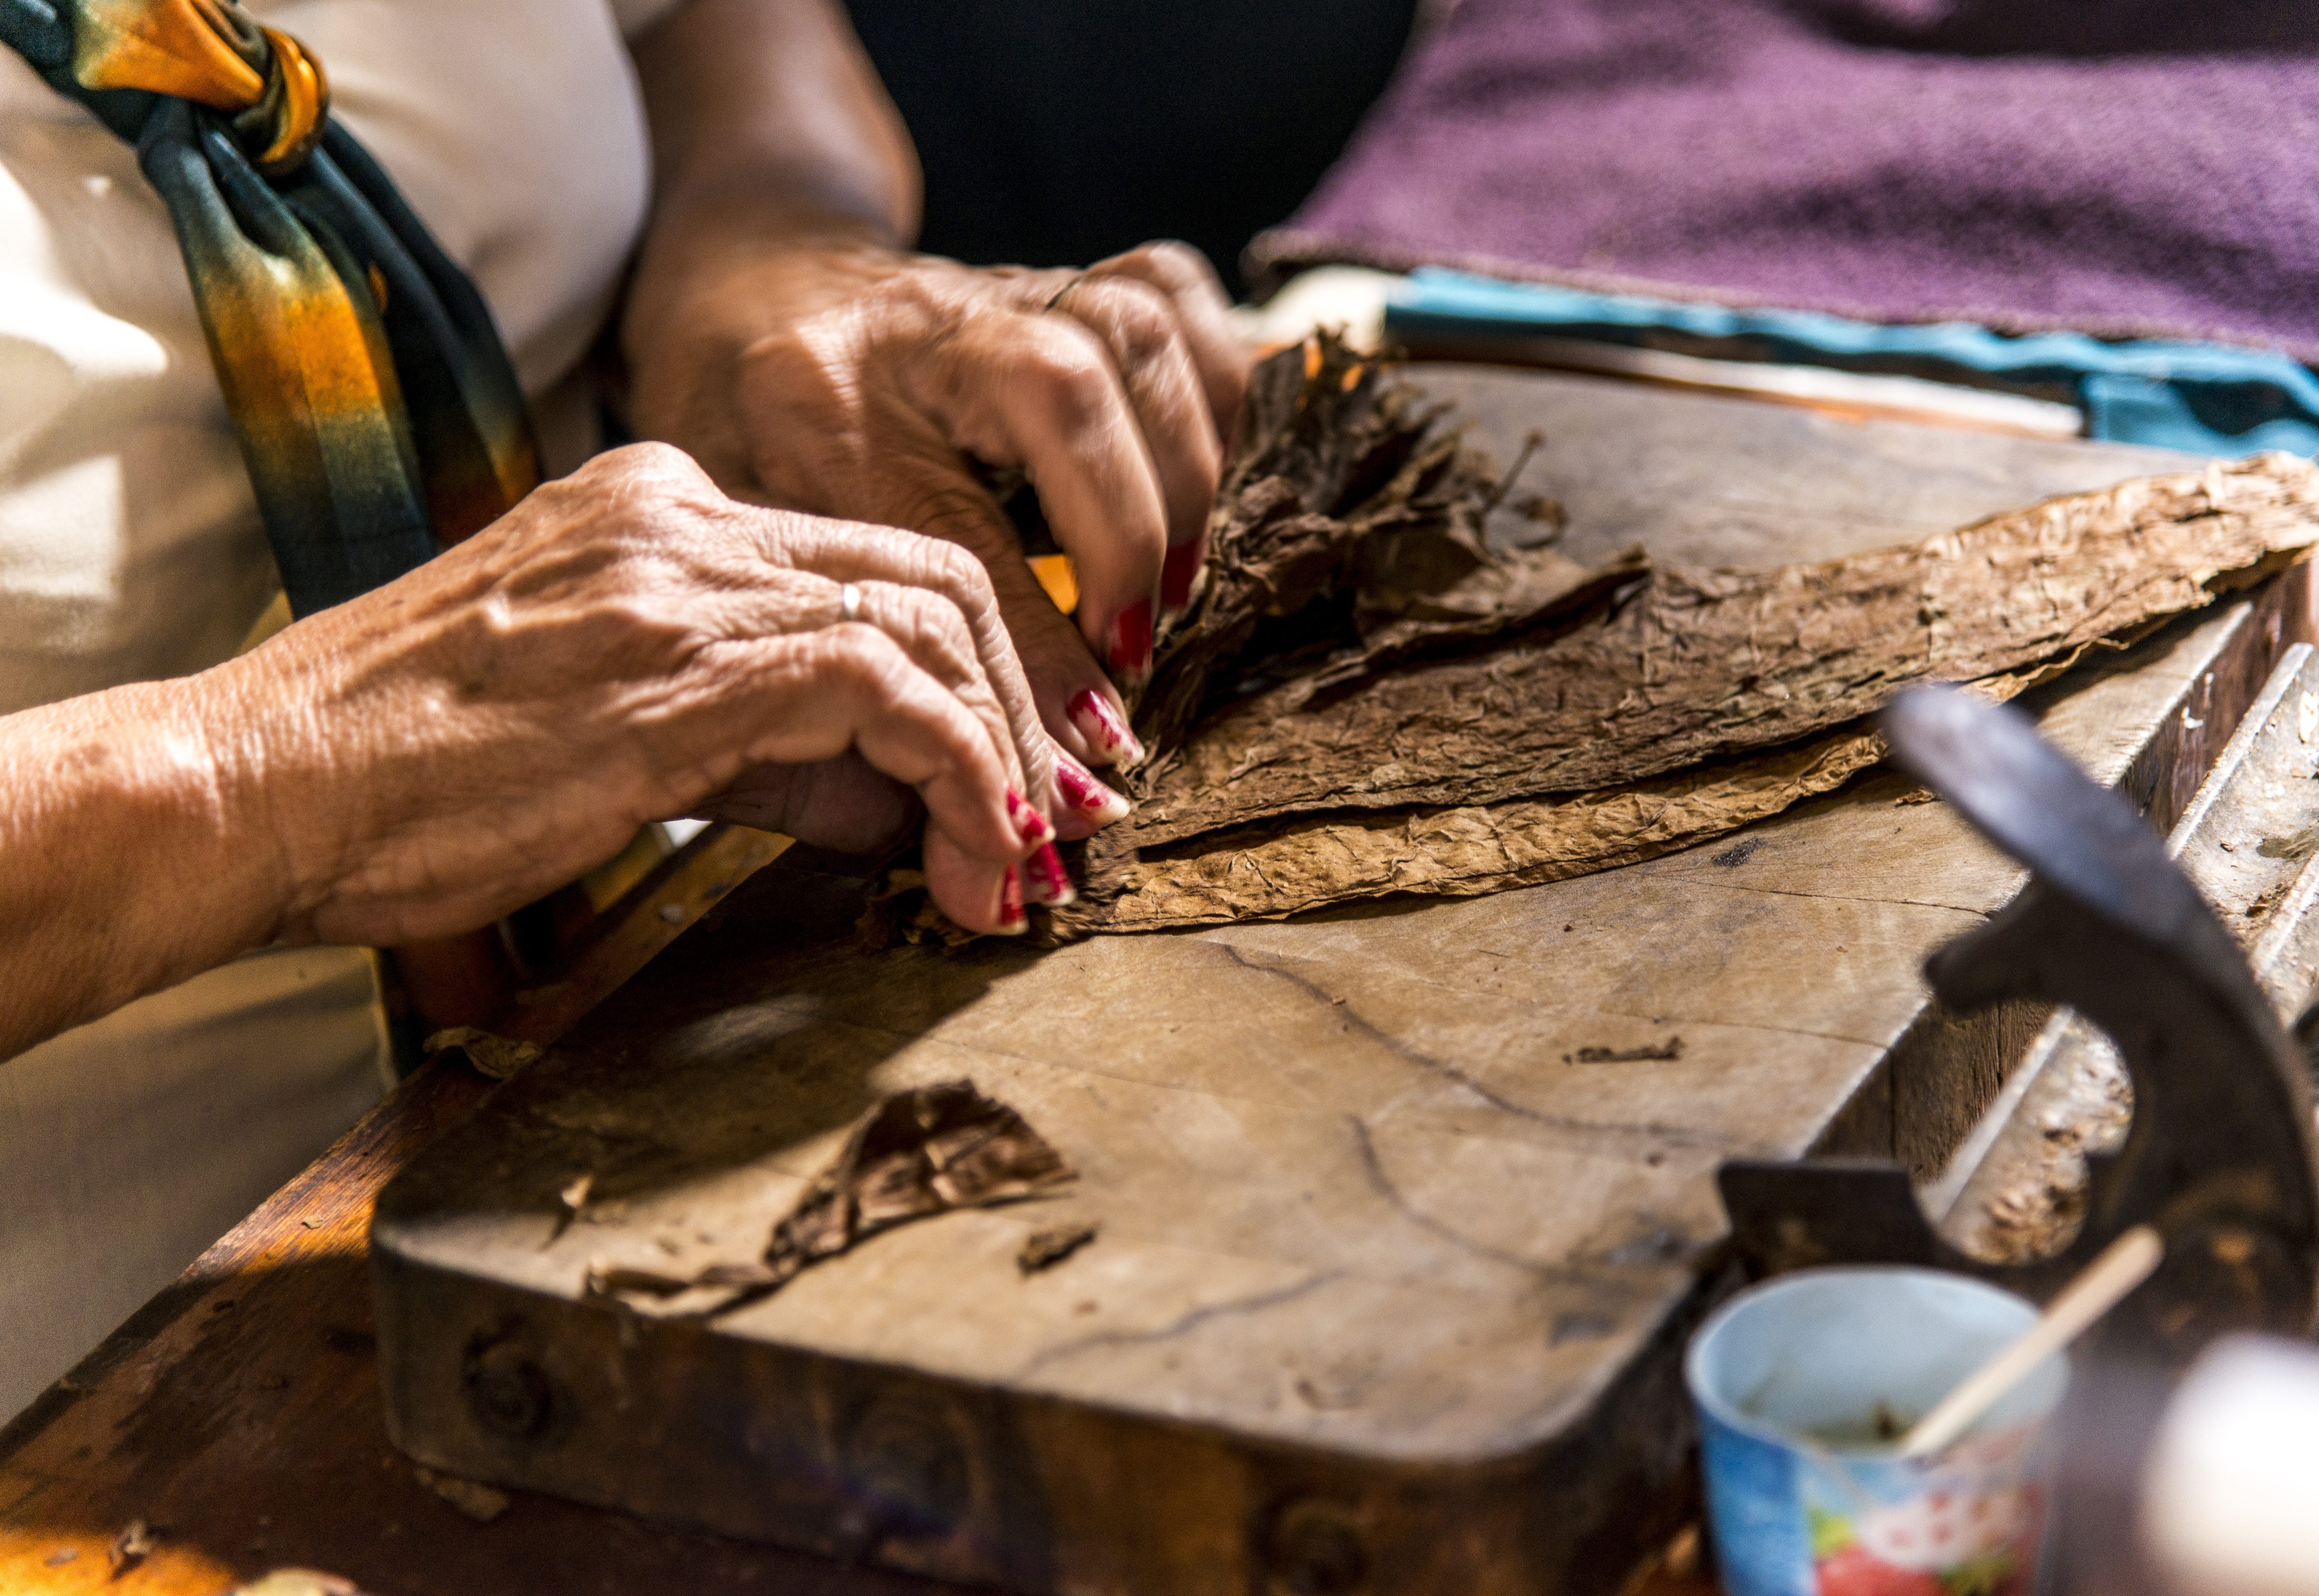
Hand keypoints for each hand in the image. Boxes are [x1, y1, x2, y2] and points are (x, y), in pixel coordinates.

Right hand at [211, 444, 1058, 942]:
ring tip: (1026, 863)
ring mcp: (676, 576)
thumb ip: (761, 746)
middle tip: (1061, 818)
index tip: (1019, 773)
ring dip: (1003, 756)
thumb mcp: (610, 733)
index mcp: (653, 510)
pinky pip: (883, 689)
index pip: (874, 563)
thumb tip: (887, 798)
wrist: (256, 785)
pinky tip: (976, 850)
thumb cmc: (406, 778)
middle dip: (1021, 706)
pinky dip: (957, 770)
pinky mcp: (676, 661)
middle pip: (932, 575)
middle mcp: (676, 514)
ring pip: (928, 624)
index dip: (973, 672)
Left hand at [624, 233, 1248, 789]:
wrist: (743, 295)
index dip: (1038, 650)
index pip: (950, 533)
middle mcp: (907, 328)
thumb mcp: (749, 556)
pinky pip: (1168, 283)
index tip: (1090, 751)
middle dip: (1123, 535)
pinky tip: (1203, 466)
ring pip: (1128, 326)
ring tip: (1172, 577)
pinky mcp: (1051, 276)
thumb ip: (850, 673)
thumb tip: (985, 820)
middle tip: (1133, 648)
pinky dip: (1212, 376)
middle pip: (1057, 391)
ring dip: (1179, 464)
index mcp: (812, 403)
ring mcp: (988, 286)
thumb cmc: (738, 451)